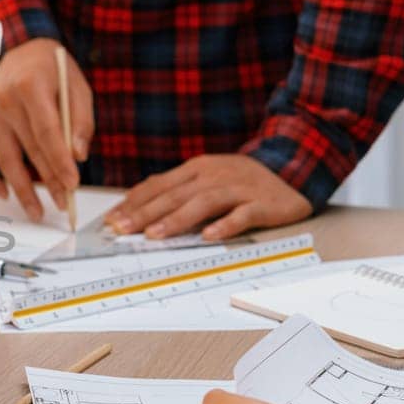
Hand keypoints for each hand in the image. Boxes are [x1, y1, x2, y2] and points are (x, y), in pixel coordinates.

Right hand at [0, 37, 93, 220]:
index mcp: (30, 87)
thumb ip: (80, 120)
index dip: (59, 161)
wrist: (20, 50)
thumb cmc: (52, 70)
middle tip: (64, 204)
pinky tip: (4, 193)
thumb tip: (78, 156)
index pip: (46, 132)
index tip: (72, 184)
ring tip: (37, 211)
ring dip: (21, 190)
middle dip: (48, 181)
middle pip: (28, 150)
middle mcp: (2, 101)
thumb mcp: (76, 85)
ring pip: (3, 160)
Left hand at [106, 154, 311, 239]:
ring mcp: (239, 188)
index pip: (158, 185)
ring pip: (203, 203)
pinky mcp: (263, 203)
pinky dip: (226, 225)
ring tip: (153, 235)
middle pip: (174, 195)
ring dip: (176, 220)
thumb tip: (137, 206)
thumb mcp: (206, 176)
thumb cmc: (242, 179)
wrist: (293, 167)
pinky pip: (243, 215)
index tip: (110, 220)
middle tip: (121, 229)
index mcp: (197, 169)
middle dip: (144, 213)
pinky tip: (209, 236)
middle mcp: (214, 175)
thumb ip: (176, 190)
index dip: (133, 202)